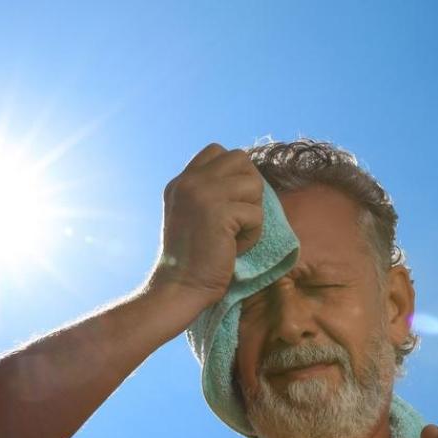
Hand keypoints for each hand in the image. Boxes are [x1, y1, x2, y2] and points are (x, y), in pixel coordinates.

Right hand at [143, 143, 265, 312]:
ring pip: (254, 184)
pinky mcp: (219, 212)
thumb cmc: (193, 258)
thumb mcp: (193, 213)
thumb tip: (248, 177)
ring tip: (235, 234)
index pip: (217, 151)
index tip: (230, 203)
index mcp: (182, 181)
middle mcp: (189, 181)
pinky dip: (252, 235)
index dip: (234, 173)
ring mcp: (203, 194)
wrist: (180, 286)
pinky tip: (233, 248)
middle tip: (239, 217)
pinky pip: (256, 214)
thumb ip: (210, 191)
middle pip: (241, 159)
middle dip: (249, 187)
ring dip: (253, 213)